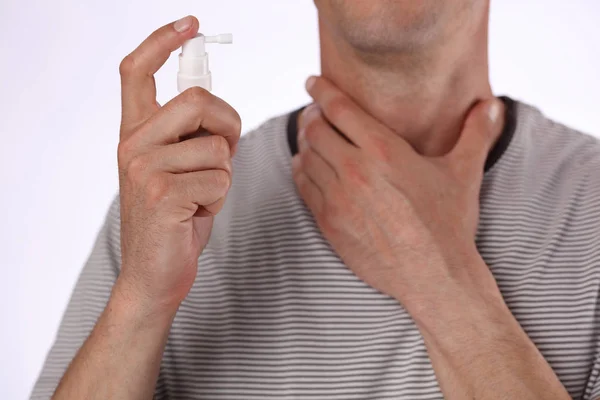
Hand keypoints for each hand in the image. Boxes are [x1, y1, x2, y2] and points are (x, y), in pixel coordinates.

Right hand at [116, 16, 240, 312]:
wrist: (155, 274)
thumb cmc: (175, 218)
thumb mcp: (180, 167)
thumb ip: (191, 135)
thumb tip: (219, 109)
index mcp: (136, 133)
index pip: (136, 72)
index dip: (161, 41)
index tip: (190, 25)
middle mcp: (133, 144)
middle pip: (198, 100)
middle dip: (229, 126)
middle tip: (223, 155)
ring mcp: (144, 168)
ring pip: (218, 148)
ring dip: (223, 176)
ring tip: (199, 198)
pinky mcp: (162, 194)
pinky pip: (220, 180)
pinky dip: (220, 200)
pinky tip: (195, 214)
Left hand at [292, 76, 504, 315]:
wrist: (434, 276)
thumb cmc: (449, 224)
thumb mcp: (464, 173)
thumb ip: (477, 133)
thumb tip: (493, 104)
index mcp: (385, 152)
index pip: (340, 108)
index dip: (323, 90)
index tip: (314, 82)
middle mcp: (356, 171)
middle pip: (314, 130)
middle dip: (312, 116)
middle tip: (316, 113)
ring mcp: (338, 199)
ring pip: (305, 157)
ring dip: (305, 143)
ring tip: (313, 139)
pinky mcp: (328, 223)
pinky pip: (302, 186)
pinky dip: (301, 171)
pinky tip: (309, 168)